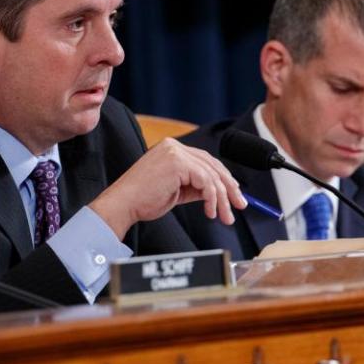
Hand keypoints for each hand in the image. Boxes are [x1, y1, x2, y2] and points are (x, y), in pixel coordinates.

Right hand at [89, 138, 246, 238]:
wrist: (123, 205)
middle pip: (212, 165)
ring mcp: (175, 152)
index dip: (223, 178)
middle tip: (239, 206)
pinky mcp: (177, 163)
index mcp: (172, 149)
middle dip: (229, 188)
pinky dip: (212, 198)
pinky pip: (205, 181)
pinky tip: (210, 212)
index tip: (234, 195)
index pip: (206, 161)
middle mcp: (174, 146)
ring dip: (222, 199)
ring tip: (224, 216)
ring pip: (211, 175)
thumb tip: (217, 193)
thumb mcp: (176, 191)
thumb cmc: (143, 200)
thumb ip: (195, 186)